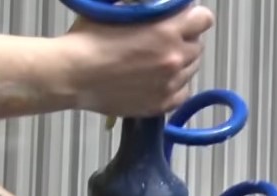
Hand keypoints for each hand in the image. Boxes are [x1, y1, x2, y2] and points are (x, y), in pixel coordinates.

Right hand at [56, 3, 214, 115]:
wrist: (73, 75)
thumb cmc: (88, 40)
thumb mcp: (118, 9)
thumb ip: (144, 7)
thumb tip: (155, 5)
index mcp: (167, 30)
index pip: (204, 19)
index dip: (194, 16)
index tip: (185, 17)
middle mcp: (175, 58)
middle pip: (197, 45)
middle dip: (184, 39)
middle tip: (164, 39)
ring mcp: (170, 84)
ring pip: (192, 69)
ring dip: (180, 62)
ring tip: (157, 60)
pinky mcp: (161, 104)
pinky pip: (182, 92)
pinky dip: (174, 85)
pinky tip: (157, 79)